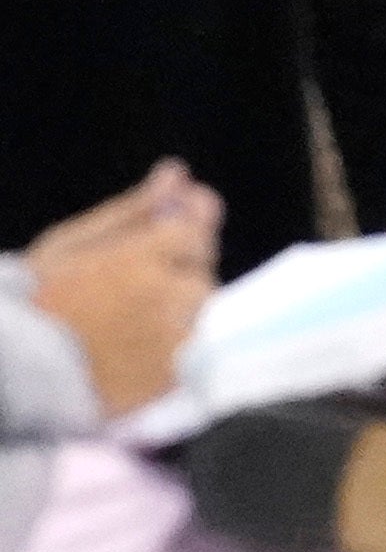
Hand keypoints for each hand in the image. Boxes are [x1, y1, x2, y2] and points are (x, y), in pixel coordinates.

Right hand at [23, 162, 221, 418]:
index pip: (194, 233)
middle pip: (200, 273)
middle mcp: (164, 297)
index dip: (180, 236)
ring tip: (125, 323)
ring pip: (200, 313)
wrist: (10, 376)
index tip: (154, 246)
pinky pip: (196, 350)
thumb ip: (131, 210)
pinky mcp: (172, 379)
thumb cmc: (34, 302)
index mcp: (140, 258)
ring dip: (178, 311)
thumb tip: (176, 173)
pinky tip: (136, 349)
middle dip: (177, 274)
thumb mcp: (70, 244)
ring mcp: (172, 341)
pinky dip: (176, 346)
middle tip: (126, 292)